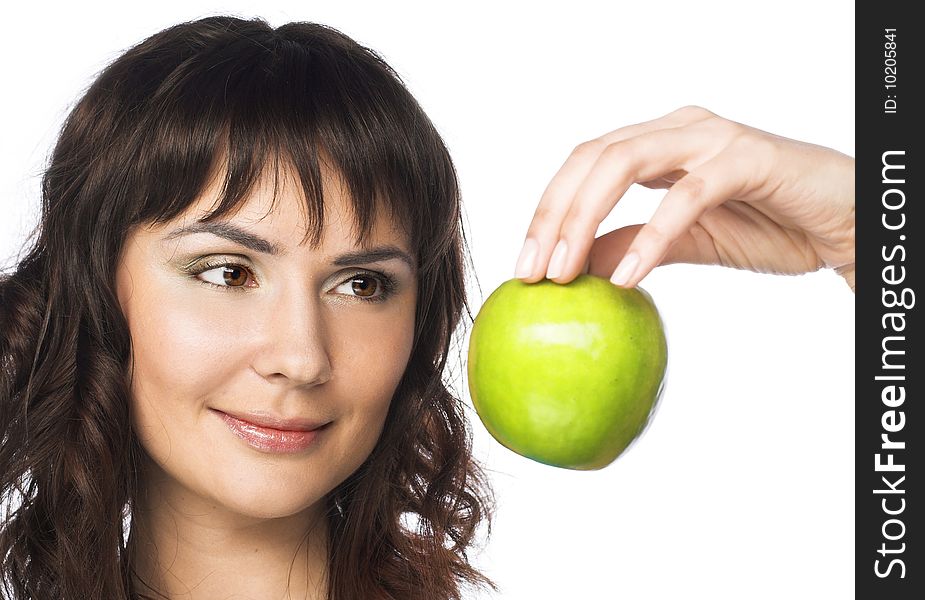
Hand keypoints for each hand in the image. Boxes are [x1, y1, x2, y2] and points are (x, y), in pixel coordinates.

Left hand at [514, 106, 855, 290]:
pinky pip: (686, 196)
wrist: (843, 225)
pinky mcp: (747, 159)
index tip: (525, 267)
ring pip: (624, 162)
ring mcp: (711, 137)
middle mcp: (678, 129)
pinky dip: (651, 237)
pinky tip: (628, 276)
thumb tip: (578, 267)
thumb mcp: (689, 243)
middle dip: (552, 216)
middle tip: (533, 272)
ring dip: (583, 219)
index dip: (547, 212)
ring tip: (564, 274)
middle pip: (591, 158)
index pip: (583, 166)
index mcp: (658, 143)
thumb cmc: (771, 225)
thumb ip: (633, 245)